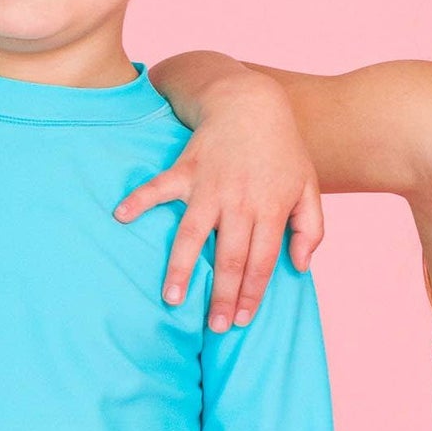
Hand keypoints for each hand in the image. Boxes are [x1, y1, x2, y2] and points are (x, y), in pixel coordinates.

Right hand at [113, 71, 323, 330]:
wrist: (252, 103)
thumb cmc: (281, 151)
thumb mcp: (308, 187)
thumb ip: (310, 229)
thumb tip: (301, 267)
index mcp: (270, 209)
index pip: (261, 262)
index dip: (252, 293)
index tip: (241, 320)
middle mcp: (239, 202)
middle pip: (230, 258)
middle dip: (223, 296)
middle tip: (216, 327)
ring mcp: (209, 186)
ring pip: (193, 234)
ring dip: (182, 268)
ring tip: (172, 299)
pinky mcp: (185, 169)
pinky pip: (159, 187)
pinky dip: (139, 200)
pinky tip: (120, 216)